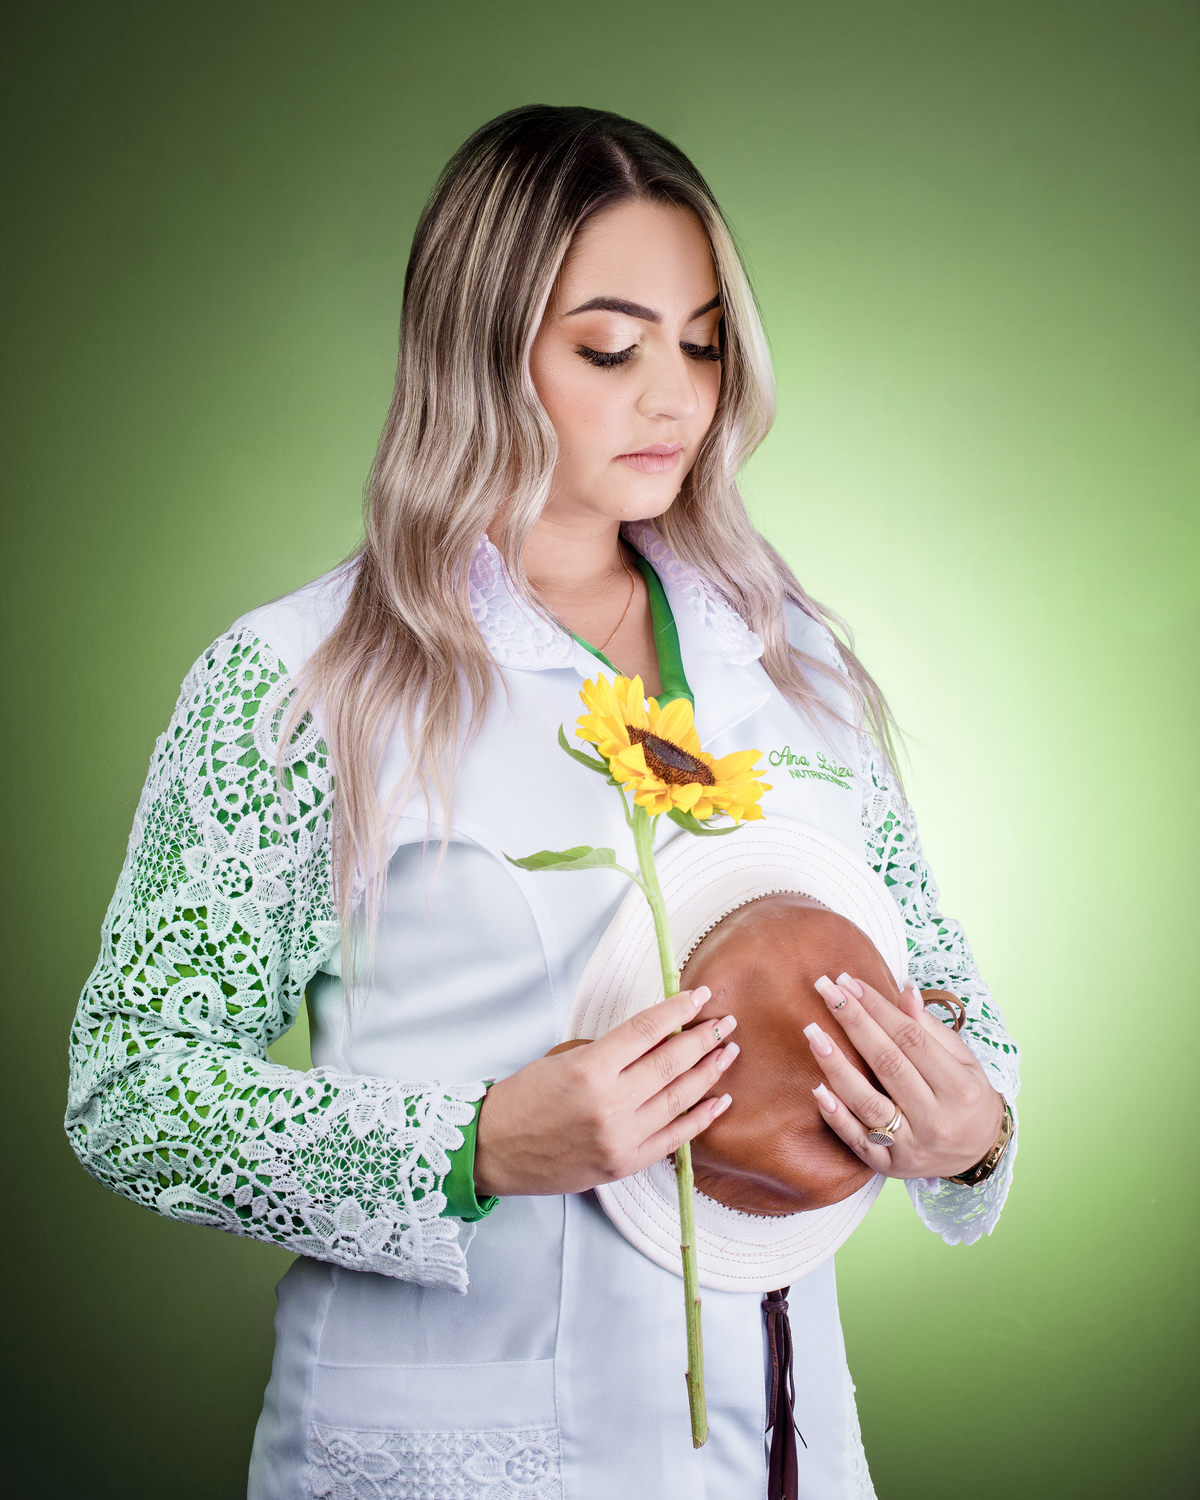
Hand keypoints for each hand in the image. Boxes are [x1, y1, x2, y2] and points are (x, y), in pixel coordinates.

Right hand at [473, 987, 738, 1197]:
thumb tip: (658, 1039)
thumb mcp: (561, 1059)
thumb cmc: (523, 1099)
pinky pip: (675, 1138)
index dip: (678, 1009)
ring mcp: (621, 1138)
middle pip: (672, 1063)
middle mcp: (610, 1104)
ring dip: (709, 1073)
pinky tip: (719, 1099)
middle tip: (726, 1023)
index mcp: (590, 1069)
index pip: (647, 1031)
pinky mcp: (625, 1164)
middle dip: (704, 1038)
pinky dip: (701, 1118)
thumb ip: (610, 1051)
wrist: (493, 1151)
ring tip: (728, 1052)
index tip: (700, 996)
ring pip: (680, 1098)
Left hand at [804, 972, 1003, 1180]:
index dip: (878, 1007)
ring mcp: (912, 1146)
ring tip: (813, 1032)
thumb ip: (932, 1029)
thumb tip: (905, 990)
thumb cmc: (968, 1097)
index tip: (849, 982)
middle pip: (886, 1063)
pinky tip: (817, 1088)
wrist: (979, 1155)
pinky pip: (857, 1140)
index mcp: (959, 1088)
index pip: (911, 1038)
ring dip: (836, 1065)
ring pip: (867, 1102)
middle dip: (853, 1022)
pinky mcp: (890, 1166)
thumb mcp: (964, 1061)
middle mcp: (936, 1119)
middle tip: (826, 990)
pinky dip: (836, 1115)